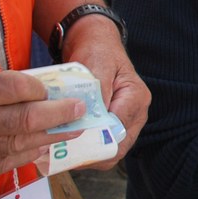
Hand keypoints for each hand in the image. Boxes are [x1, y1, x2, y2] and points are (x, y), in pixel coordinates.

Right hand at [0, 72, 83, 190]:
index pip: (15, 87)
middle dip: (60, 115)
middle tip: (81, 111)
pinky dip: (25, 155)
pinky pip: (3, 165)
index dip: (41, 88)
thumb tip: (32, 92)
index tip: (57, 89)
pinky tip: (40, 148)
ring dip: (49, 138)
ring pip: (20, 146)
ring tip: (70, 131)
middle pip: (26, 119)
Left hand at [62, 17, 149, 163]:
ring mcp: (125, 121)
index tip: (69, 145)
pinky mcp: (113, 125)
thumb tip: (93, 117)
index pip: (119, 131)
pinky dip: (85, 148)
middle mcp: (135, 114)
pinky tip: (66, 146)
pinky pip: (101, 145)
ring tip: (61, 152)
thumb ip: (98, 90)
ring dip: (87, 154)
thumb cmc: (97, 51)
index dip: (96, 142)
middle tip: (62, 155)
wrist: (96, 44)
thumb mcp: (97, 64)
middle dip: (91, 154)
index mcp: (136, 98)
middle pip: (117, 148)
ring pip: (109, 151)